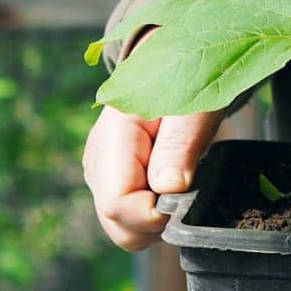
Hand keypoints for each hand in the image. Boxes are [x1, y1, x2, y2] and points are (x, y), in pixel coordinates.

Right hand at [82, 30, 222, 250]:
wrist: (170, 62)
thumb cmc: (186, 78)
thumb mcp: (192, 106)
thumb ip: (179, 145)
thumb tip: (169, 189)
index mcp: (113, 141)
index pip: (119, 205)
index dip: (155, 212)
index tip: (184, 194)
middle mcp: (99, 165)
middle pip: (119, 225)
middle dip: (156, 222)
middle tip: (186, 190)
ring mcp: (102, 176)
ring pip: (125, 228)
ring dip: (157, 219)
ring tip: (180, 181)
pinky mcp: (113, 183)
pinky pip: (131, 218)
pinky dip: (155, 213)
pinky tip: (171, 184)